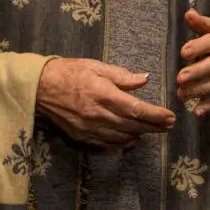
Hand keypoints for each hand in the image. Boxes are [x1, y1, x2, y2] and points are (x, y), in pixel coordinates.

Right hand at [36, 57, 176, 148]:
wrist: (39, 88)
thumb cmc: (68, 72)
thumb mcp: (95, 67)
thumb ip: (121, 76)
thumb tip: (144, 80)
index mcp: (102, 94)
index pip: (135, 108)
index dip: (155, 115)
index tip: (170, 116)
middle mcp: (97, 114)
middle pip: (132, 125)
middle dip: (154, 126)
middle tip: (169, 125)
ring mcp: (89, 128)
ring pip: (122, 136)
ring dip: (141, 134)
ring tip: (155, 130)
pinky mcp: (82, 135)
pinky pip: (107, 142)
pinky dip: (123, 142)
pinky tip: (132, 138)